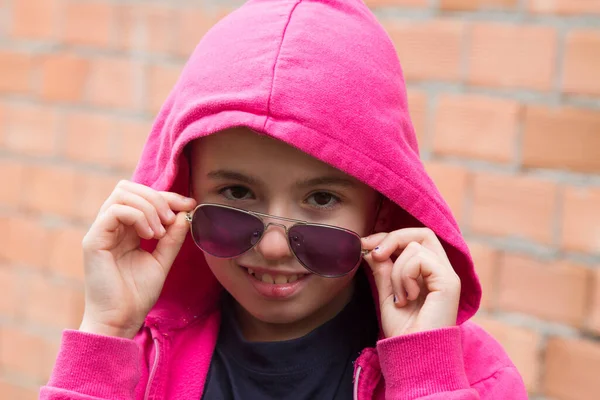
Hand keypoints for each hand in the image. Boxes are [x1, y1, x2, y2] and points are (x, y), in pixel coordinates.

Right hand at [79, 180, 195, 338]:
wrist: (121, 320)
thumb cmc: (137, 294)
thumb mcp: (162, 260)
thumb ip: (172, 237)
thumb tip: (184, 212)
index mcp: (126, 229)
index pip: (143, 196)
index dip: (168, 196)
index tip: (190, 205)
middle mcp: (111, 226)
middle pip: (129, 188)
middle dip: (157, 197)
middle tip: (171, 220)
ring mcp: (100, 231)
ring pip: (122, 194)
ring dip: (149, 207)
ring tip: (160, 232)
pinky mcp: (93, 240)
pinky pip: (114, 211)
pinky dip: (137, 216)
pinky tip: (150, 236)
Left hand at [361, 228, 460, 337]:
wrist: (413, 354)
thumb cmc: (403, 330)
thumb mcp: (387, 294)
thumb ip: (383, 270)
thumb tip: (371, 248)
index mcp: (430, 272)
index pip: (415, 238)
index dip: (390, 237)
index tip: (367, 246)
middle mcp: (442, 270)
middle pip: (422, 233)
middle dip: (393, 239)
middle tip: (375, 254)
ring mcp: (448, 275)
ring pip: (415, 247)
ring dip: (397, 270)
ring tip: (399, 296)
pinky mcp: (449, 282)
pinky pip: (420, 260)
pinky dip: (406, 276)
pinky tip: (407, 297)